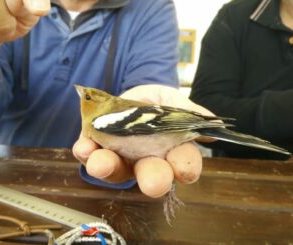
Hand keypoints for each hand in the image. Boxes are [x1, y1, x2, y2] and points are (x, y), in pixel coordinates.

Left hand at [73, 84, 213, 197]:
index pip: (183, 164)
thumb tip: (212, 120)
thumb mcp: (171, 100)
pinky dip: (85, 151)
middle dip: (153, 179)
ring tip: (101, 163)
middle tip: (154, 184)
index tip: (184, 169)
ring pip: (116, 170)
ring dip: (108, 167)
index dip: (185, 168)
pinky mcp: (96, 148)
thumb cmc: (155, 103)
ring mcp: (120, 157)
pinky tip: (84, 146)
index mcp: (170, 151)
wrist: (127, 94)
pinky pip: (89, 153)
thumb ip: (186, 110)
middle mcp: (146, 160)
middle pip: (152, 176)